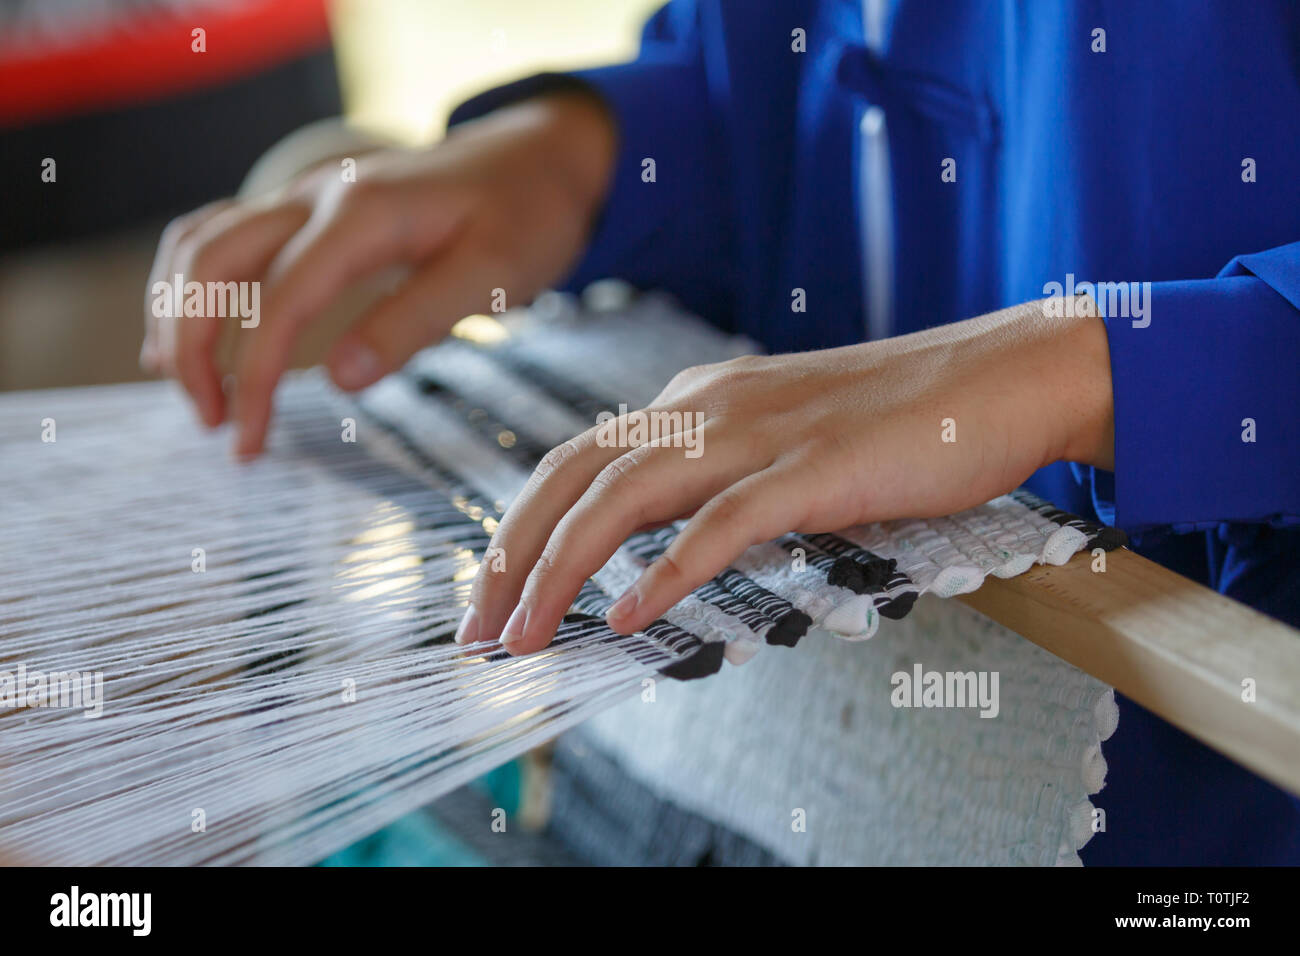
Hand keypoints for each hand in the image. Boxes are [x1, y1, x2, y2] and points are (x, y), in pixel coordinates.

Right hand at [141, 92, 615, 457]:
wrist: (541, 156)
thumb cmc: (527, 215)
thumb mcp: (493, 274)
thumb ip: (416, 321)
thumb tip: (339, 378)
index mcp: (363, 214)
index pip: (279, 302)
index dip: (254, 378)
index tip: (248, 443)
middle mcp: (318, 195)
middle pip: (210, 262)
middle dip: (190, 347)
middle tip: (211, 425)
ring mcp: (308, 196)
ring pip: (202, 241)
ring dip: (179, 313)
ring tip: (192, 391)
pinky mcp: (311, 209)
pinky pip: (224, 234)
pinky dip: (194, 284)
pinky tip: (191, 332)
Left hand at [457, 298, 1113, 652]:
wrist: (999, 377)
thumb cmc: (894, 422)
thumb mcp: (778, 443)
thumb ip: (714, 482)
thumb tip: (650, 549)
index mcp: (695, 401)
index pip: (575, 462)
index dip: (518, 529)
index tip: (488, 594)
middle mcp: (708, 406)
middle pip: (575, 477)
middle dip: (512, 557)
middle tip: (476, 632)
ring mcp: (760, 433)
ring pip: (628, 497)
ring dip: (564, 571)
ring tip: (526, 638)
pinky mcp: (816, 467)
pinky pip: (723, 523)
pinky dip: (667, 570)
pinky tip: (629, 617)